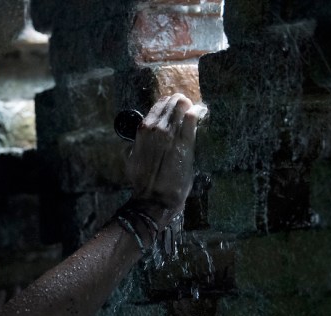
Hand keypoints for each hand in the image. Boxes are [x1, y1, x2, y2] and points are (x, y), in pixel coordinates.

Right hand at [124, 93, 205, 224]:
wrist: (156, 197)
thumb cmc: (142, 181)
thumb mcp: (131, 161)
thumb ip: (132, 149)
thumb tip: (130, 145)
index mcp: (142, 130)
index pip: (157, 106)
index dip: (167, 104)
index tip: (173, 106)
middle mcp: (156, 128)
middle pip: (171, 104)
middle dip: (179, 102)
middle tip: (185, 105)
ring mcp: (171, 134)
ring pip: (182, 108)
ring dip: (188, 105)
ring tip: (193, 108)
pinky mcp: (186, 143)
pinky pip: (192, 119)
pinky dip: (197, 113)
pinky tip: (200, 112)